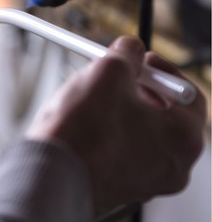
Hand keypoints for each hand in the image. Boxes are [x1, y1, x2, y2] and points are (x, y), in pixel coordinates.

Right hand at [26, 36, 205, 210]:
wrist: (49, 174)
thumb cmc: (83, 132)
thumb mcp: (108, 73)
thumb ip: (127, 54)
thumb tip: (130, 49)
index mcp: (183, 137)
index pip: (187, 93)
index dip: (162, 70)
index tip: (143, 61)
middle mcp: (172, 165)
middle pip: (164, 113)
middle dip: (140, 89)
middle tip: (118, 77)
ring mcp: (146, 180)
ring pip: (141, 132)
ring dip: (123, 109)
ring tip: (96, 99)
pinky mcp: (120, 186)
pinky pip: (123, 149)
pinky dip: (111, 132)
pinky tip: (88, 122)